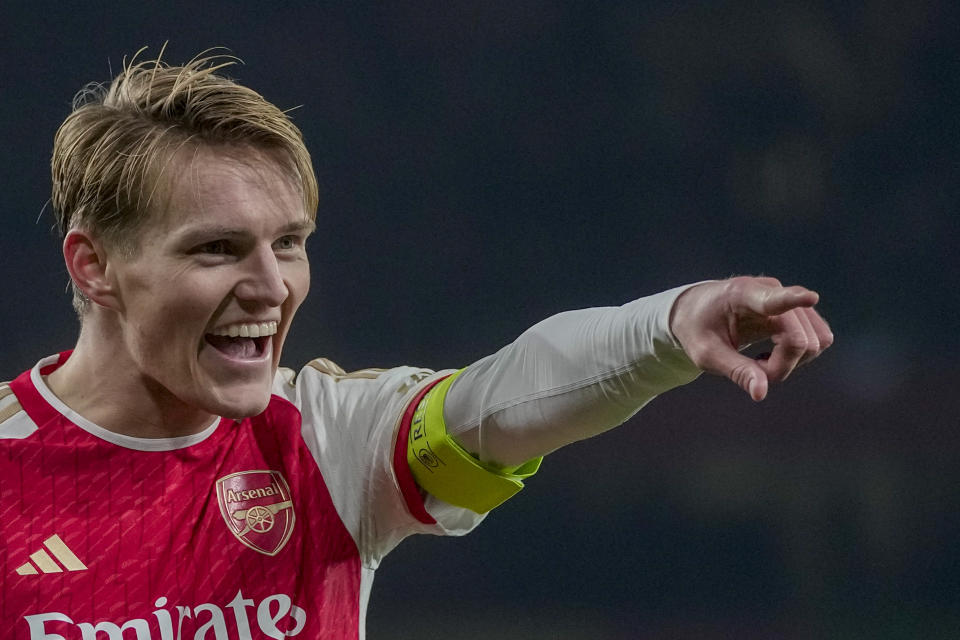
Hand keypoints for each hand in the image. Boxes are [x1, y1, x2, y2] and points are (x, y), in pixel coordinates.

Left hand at [669, 277, 832, 400]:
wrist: (697, 310)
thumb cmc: (699, 329)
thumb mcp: (707, 355)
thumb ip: (736, 371)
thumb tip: (761, 393)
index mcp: (741, 296)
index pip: (772, 299)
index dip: (794, 299)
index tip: (810, 298)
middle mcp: (771, 290)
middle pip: (800, 340)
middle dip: (781, 366)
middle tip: (750, 370)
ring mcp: (789, 298)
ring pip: (815, 341)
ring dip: (791, 362)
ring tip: (759, 361)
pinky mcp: (800, 311)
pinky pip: (818, 340)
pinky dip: (798, 356)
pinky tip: (772, 354)